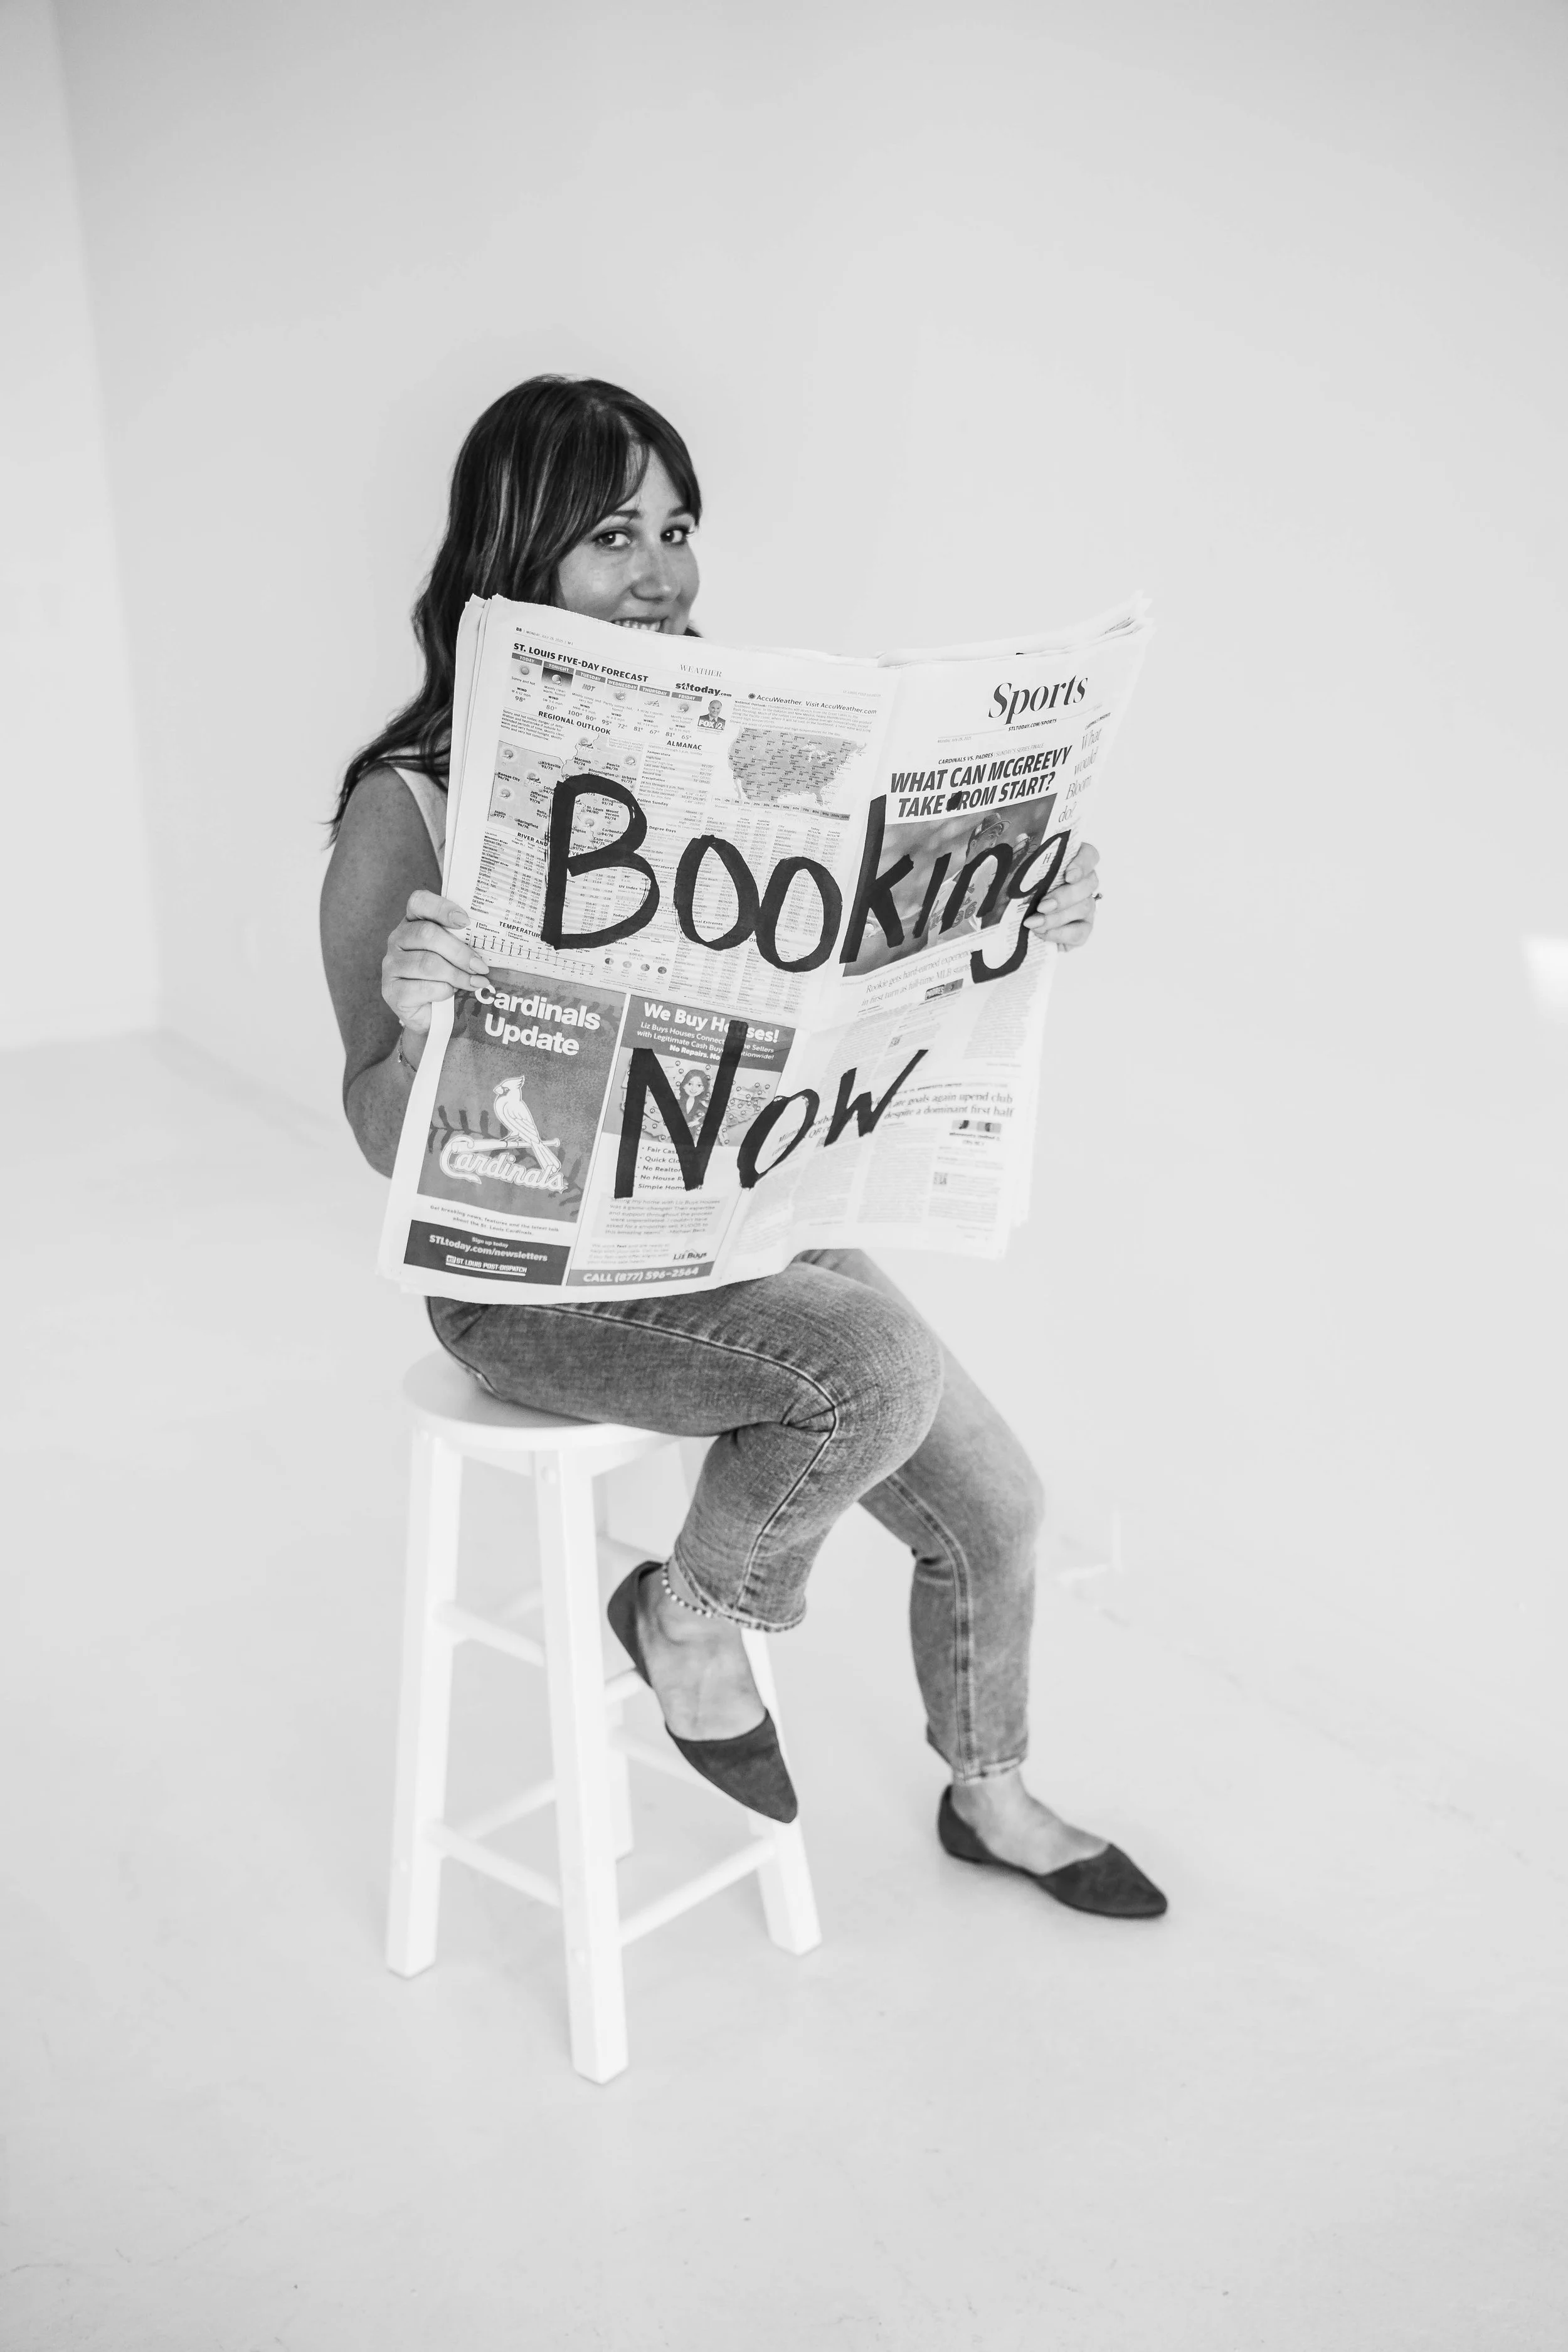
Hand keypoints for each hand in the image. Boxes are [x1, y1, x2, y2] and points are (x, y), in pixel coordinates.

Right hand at [381, 890, 488, 1037]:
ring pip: (428, 963)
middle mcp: (398, 939)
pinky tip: (453, 995)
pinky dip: (444, 992)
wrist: (432, 1015)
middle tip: (480, 966)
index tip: (465, 921)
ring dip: (457, 975)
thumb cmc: (447, 978)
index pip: (419, 902)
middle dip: (460, 951)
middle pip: (427, 934)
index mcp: (413, 922)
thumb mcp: (456, 955)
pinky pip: (423, 987)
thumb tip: (490, 944)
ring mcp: (391, 965)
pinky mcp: (391, 991)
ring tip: (476, 983)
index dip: (441, 907)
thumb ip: (465, 943)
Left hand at [1024, 841, 1100, 952]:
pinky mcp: (1082, 929)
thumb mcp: (1014, 877)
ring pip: (1084, 908)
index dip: (1082, 863)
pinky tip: (1041, 933)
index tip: (1068, 875)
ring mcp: (1086, 907)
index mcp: (1070, 863)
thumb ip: (1016, 866)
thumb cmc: (1017, 895)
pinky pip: (1080, 932)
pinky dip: (1060, 934)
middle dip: (1064, 896)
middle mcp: (1083, 884)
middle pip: (1088, 883)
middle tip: (1042, 905)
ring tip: (1033, 923)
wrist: (1014, 927)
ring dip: (1056, 917)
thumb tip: (998, 860)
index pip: (1089, 855)